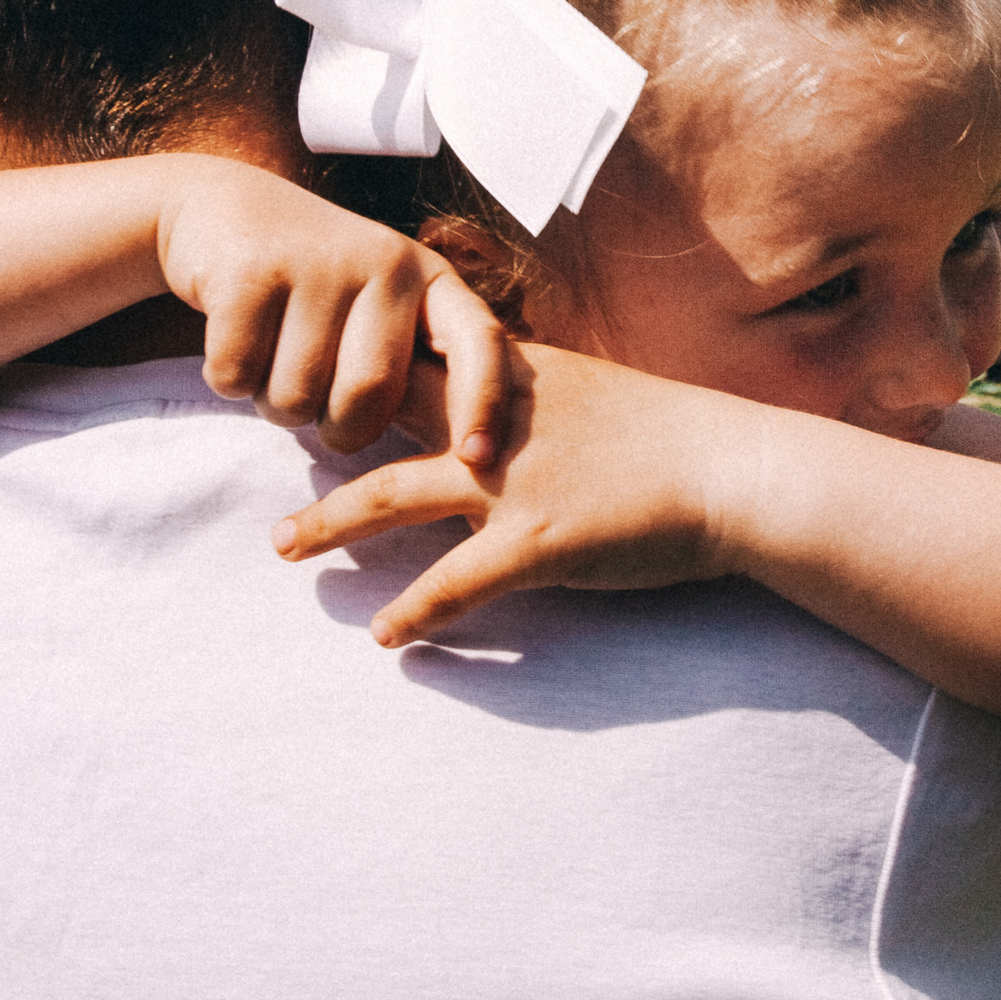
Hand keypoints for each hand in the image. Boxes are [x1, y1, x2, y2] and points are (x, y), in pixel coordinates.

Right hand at [154, 157, 510, 461]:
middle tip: (318, 403)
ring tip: (273, 358)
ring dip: (273, 404)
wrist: (222, 205)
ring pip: (295, 398)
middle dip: (337, 429)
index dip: (482, 403)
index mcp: (428, 277)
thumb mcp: (380, 304)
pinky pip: (237, 375)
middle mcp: (383, 261)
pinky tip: (234, 336)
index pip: (478, 342)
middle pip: (369, 395)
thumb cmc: (315, 284)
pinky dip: (228, 379)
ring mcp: (315, 260)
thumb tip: (460, 452)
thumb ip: (414, 359)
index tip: (475, 458)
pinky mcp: (248, 271)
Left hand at [271, 345, 753, 644]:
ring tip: (285, 548)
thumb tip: (477, 406)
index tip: (293, 382)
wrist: (733, 469)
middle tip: (267, 461)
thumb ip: (524, 395)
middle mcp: (495, 422)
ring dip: (332, 523)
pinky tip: (385, 635)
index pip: (409, 364)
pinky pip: (457, 581)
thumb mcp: (587, 391)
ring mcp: (513, 481)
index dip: (347, 372)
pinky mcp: (539, 539)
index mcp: (507, 378)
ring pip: (395, 498)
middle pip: (377, 425)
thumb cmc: (669, 437)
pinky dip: (414, 609)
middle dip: (312, 446)